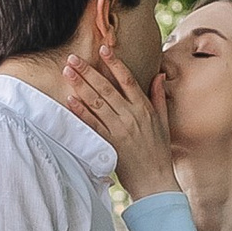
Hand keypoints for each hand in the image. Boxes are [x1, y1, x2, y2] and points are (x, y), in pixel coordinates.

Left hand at [64, 44, 179, 197]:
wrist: (155, 181)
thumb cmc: (158, 152)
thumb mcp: (163, 122)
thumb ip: (159, 97)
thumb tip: (158, 75)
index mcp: (144, 108)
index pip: (128, 79)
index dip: (115, 63)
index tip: (103, 49)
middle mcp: (131, 116)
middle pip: (107, 88)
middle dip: (88, 71)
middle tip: (72, 58)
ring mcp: (120, 130)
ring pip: (97, 103)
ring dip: (80, 86)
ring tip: (67, 72)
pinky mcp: (110, 144)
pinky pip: (92, 124)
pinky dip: (80, 111)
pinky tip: (69, 99)